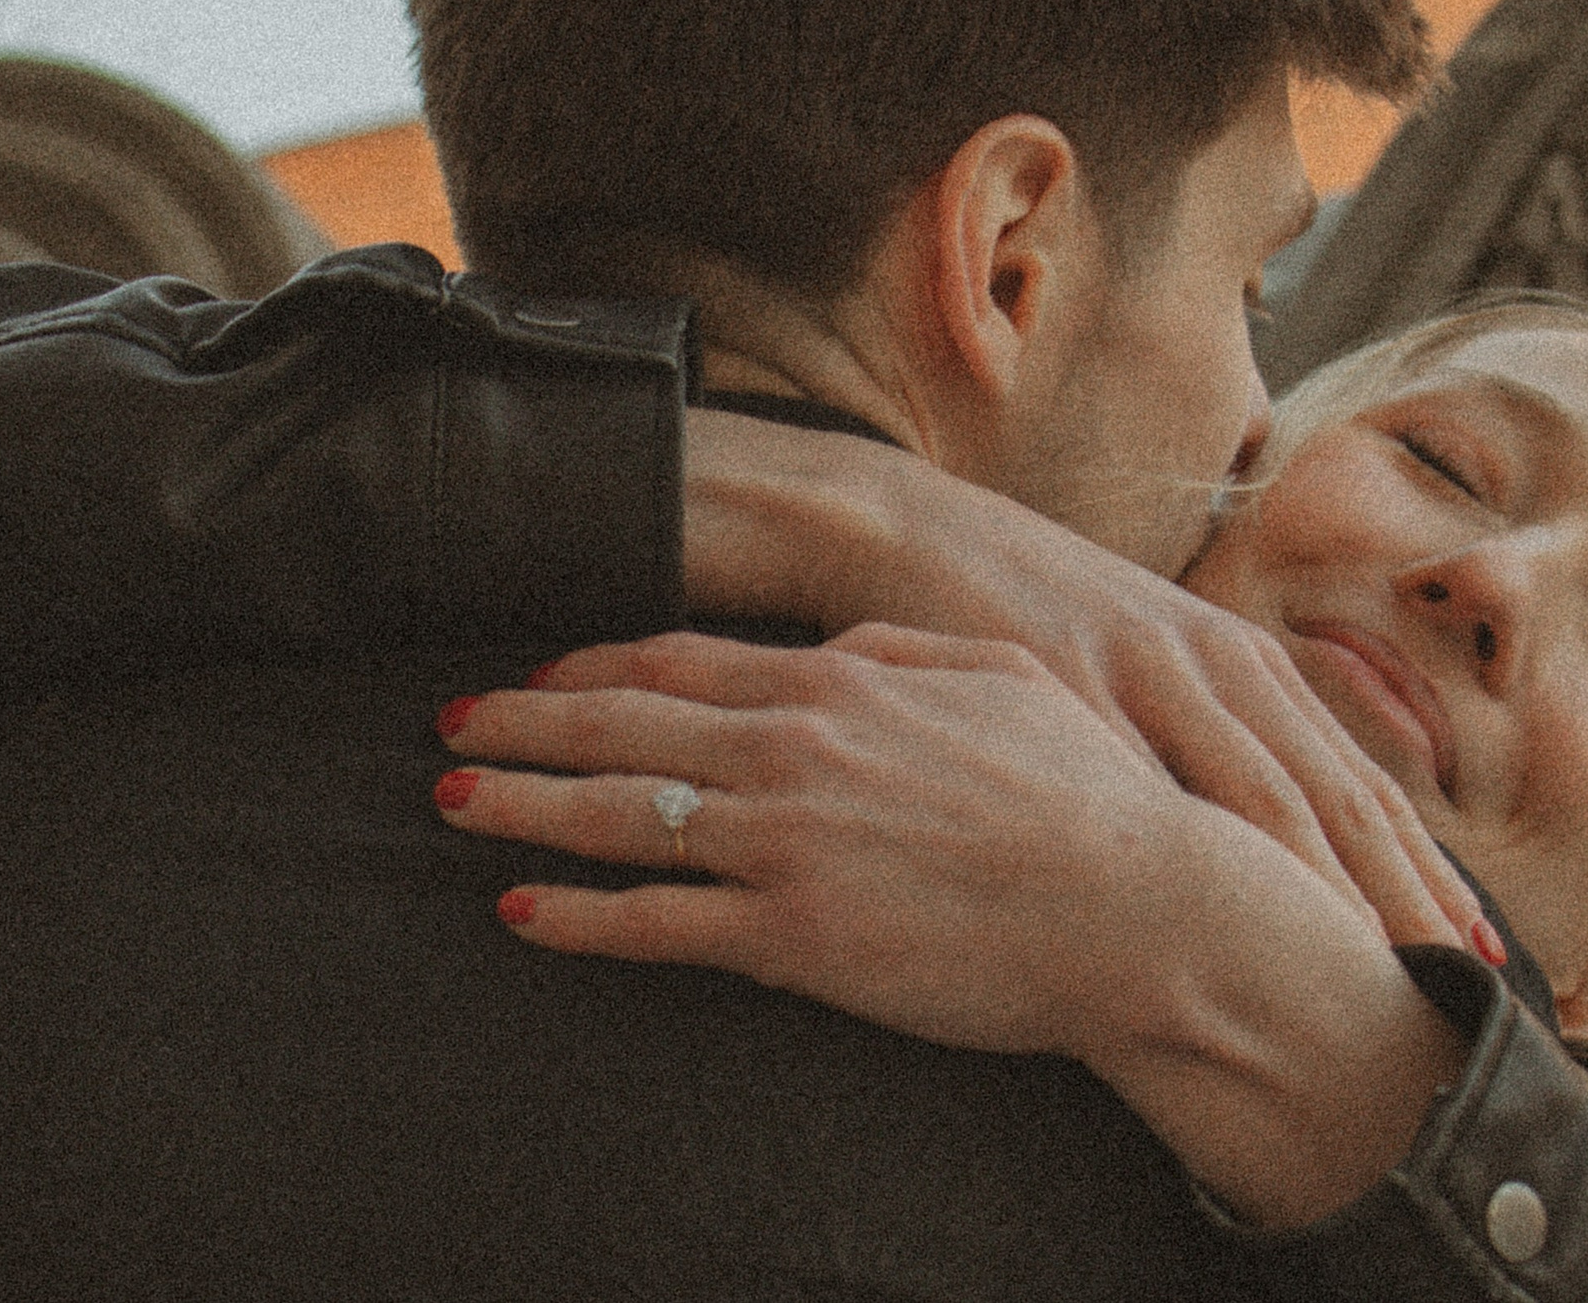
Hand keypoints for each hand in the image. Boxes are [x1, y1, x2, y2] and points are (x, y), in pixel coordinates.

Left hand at [438, 624, 1221, 1057]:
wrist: (1139, 905)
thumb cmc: (1088, 794)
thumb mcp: (1000, 678)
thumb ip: (901, 655)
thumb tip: (833, 648)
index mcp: (838, 685)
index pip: (678, 665)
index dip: (591, 670)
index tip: (536, 679)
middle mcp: (791, 752)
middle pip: (620, 728)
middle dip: (520, 726)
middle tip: (448, 725)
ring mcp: (785, 844)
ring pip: (616, 816)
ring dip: (519, 806)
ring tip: (449, 803)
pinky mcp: (793, 938)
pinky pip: (656, 924)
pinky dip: (576, 917)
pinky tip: (519, 912)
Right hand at [682, 408, 1491, 959]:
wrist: (912, 531)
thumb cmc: (1031, 615)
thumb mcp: (1144, 657)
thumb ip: (1214, 731)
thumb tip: (1282, 839)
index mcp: (1241, 656)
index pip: (1356, 781)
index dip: (1423, 872)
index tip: (1479, 962)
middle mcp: (1210, 659)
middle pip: (1329, 796)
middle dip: (1401, 897)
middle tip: (1458, 994)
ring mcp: (1138, 668)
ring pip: (1254, 794)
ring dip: (1322, 890)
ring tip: (1370, 978)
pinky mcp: (1059, 682)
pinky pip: (1132, 785)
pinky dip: (1184, 858)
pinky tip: (1204, 925)